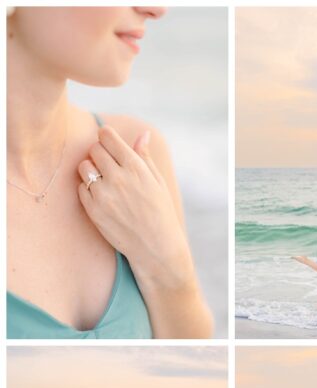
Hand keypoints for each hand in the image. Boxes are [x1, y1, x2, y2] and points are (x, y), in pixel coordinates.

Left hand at [78, 125, 192, 288]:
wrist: (156, 249)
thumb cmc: (160, 214)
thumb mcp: (158, 183)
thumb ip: (145, 157)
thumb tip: (142, 134)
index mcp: (136, 167)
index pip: (106, 135)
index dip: (107, 138)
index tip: (111, 147)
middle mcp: (118, 178)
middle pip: (94, 149)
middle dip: (100, 155)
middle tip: (109, 169)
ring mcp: (104, 195)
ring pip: (84, 167)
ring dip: (91, 171)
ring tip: (104, 184)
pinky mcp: (94, 211)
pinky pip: (81, 189)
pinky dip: (88, 191)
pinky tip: (103, 200)